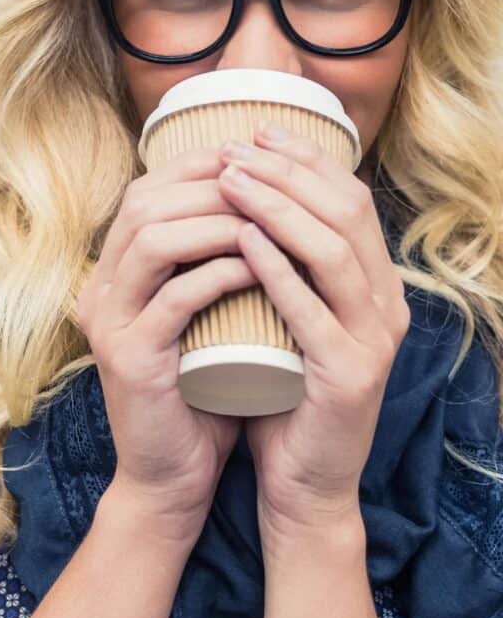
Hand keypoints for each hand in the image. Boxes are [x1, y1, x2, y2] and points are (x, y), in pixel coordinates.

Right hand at [76, 145, 257, 538]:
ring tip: (266, 220)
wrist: (174, 477)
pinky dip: (216, 274)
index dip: (199, 166)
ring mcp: (108, 323)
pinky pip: (172, 299)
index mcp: (114, 272)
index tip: (255, 161)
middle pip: (144, 204)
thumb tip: (267, 199)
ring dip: (214, 222)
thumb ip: (218, 262)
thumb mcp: (207, 314)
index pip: (148, 191)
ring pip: (151, 240)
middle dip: (210, 185)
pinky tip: (256, 267)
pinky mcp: (128, 359)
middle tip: (266, 184)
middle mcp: (100, 289)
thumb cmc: (202, 390)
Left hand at [217, 125, 410, 535]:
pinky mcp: (348, 375)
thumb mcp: (288, 315)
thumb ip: (284, 263)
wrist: (301, 484)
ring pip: (332, 250)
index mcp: (375, 284)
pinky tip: (243, 239)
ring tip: (232, 180)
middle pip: (345, 213)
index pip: (350, 199)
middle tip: (235, 148)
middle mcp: (386, 304)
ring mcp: (373, 340)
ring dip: (278, 207)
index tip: (256, 133)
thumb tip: (244, 193)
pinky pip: (312, 309)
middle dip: (288, 171)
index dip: (306, 159)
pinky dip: (277, 268)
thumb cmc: (282, 392)